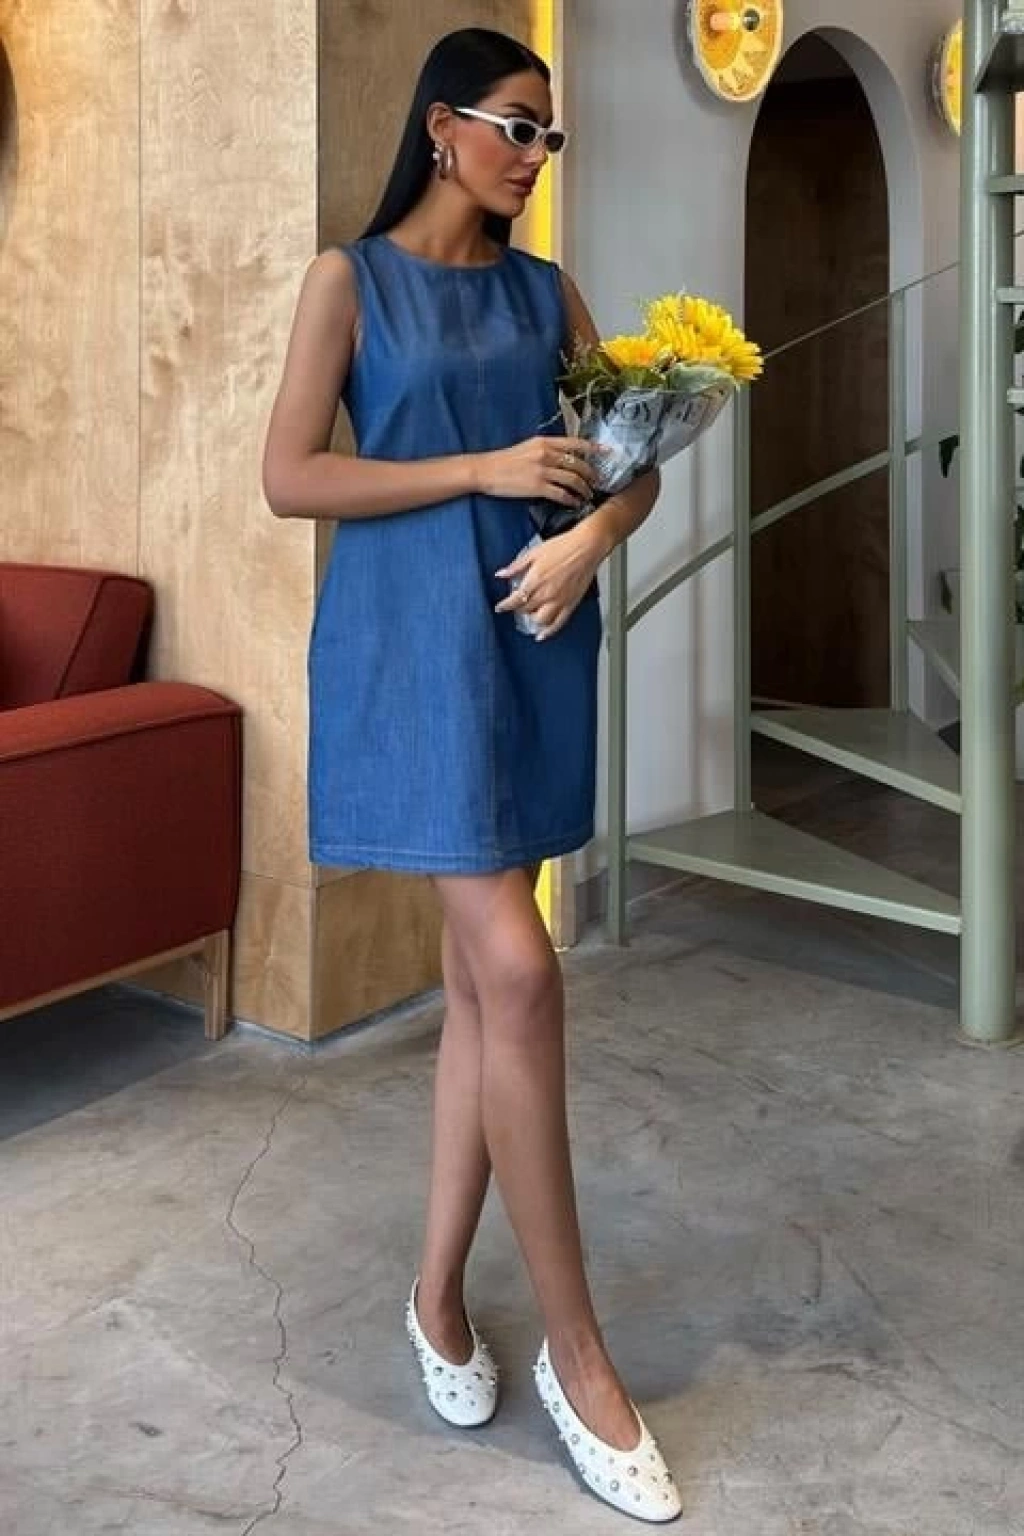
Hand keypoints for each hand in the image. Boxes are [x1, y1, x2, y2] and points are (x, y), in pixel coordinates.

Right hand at [474, 436, 600, 508]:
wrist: (486, 470)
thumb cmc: (504, 461)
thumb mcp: (527, 447)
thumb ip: (546, 450)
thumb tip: (562, 457)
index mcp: (544, 442)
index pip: (575, 443)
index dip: (593, 447)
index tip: (606, 451)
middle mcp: (546, 454)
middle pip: (578, 463)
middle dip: (591, 474)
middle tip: (597, 481)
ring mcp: (542, 470)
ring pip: (573, 479)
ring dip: (583, 489)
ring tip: (588, 495)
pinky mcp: (537, 486)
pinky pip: (561, 493)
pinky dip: (571, 499)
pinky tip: (574, 503)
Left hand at [494, 520, 608, 640]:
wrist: (586, 547)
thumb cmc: (563, 547)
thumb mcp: (534, 553)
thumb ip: (516, 566)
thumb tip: (501, 573)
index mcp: (535, 580)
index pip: (514, 600)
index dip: (504, 606)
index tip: (500, 608)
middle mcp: (546, 594)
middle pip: (525, 610)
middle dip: (518, 609)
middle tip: (516, 606)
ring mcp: (559, 601)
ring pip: (540, 620)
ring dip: (532, 620)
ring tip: (529, 615)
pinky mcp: (571, 604)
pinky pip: (558, 624)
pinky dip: (548, 632)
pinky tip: (542, 635)